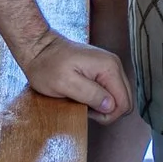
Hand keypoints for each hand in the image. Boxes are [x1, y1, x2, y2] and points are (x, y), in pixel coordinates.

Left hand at [12, 27, 132, 121]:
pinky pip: (109, 90)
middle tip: (85, 106)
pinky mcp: (102, 69)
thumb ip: (90, 94)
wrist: (38, 47)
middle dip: (107, 110)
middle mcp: (113, 65)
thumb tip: (110, 105)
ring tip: (82, 99)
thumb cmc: (47, 65)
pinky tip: (83, 94)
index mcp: (109, 67)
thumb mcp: (65, 83)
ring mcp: (108, 66)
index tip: (88, 110)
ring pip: (117, 97)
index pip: (124, 103)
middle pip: (124, 100)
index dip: (108, 114)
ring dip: (102, 104)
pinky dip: (98, 97)